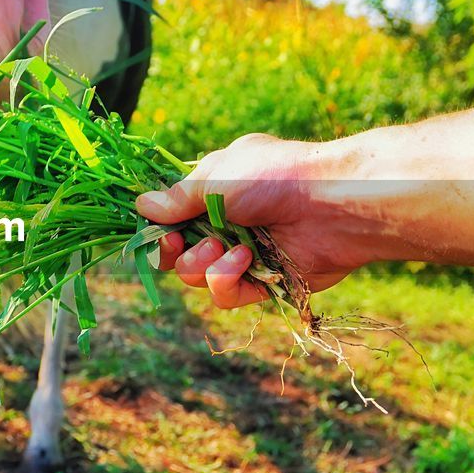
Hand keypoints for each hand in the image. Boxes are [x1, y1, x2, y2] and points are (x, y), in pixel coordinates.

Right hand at [135, 133, 377, 306]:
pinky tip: (243, 262)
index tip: (158, 229)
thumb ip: (178, 199)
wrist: (332, 204)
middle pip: (177, 252)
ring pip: (196, 276)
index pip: (172, 216)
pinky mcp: (262, 282)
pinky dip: (226, 280)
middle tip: (180, 243)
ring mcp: (243, 253)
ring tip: (224, 247)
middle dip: (174, 251)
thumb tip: (141, 206)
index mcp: (214, 191)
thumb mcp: (217, 179)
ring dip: (202, 264)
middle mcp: (225, 223)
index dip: (159, 228)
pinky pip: (224, 294)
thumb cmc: (275, 178)